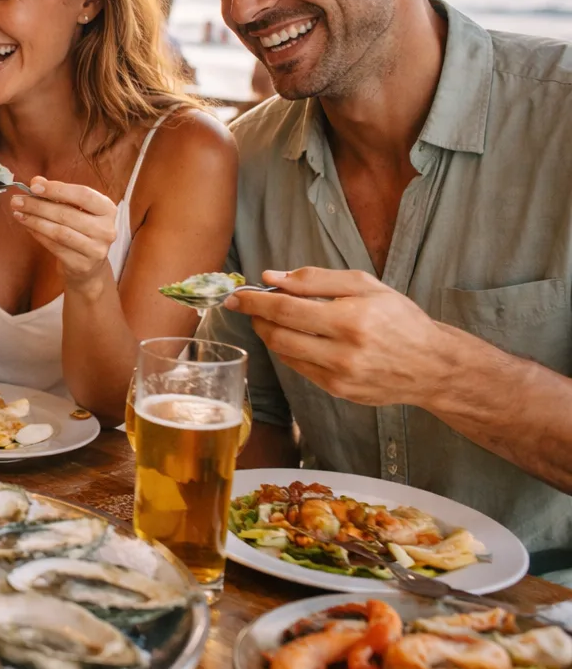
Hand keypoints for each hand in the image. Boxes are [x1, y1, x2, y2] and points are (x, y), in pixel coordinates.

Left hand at [10, 178, 116, 295]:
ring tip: (18, 213)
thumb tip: (36, 181)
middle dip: (38, 206)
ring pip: (59, 232)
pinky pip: (54, 246)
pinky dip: (38, 235)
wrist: (89, 266)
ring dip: (34, 221)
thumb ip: (57, 194)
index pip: (83, 194)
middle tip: (17, 201)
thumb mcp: (75, 209)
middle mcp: (106, 230)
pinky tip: (28, 227)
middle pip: (66, 214)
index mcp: (108, 209)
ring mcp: (96, 249)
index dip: (57, 189)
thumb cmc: (81, 230)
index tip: (34, 187)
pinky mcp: (82, 264)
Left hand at [225, 267, 450, 407]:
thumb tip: (272, 277)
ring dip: (269, 334)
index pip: (285, 308)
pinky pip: (299, 368)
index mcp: (350, 319)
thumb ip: (315, 279)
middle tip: (250, 306)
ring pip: (284, 353)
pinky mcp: (338, 391)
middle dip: (257, 318)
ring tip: (272, 319)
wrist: (432, 365)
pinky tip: (295, 338)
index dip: (254, 301)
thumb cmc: (400, 319)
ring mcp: (339, 376)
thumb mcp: (365, 286)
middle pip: (278, 334)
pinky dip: (289, 351)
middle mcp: (343, 351)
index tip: (236, 296)